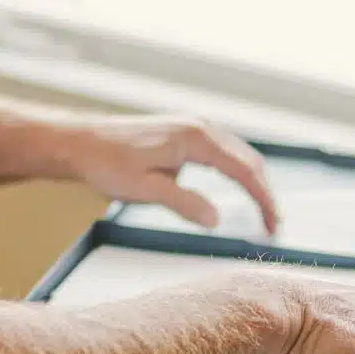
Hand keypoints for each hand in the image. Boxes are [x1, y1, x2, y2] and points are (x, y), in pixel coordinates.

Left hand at [60, 116, 280, 233]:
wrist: (79, 142)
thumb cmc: (107, 163)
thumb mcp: (146, 190)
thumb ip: (184, 203)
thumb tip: (217, 218)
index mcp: (196, 138)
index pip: (245, 171)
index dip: (264, 200)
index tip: (275, 225)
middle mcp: (200, 127)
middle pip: (248, 160)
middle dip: (265, 192)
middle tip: (274, 226)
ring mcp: (192, 128)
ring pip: (237, 155)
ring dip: (253, 182)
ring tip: (263, 212)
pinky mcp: (183, 134)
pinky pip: (222, 152)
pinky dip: (237, 172)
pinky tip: (237, 188)